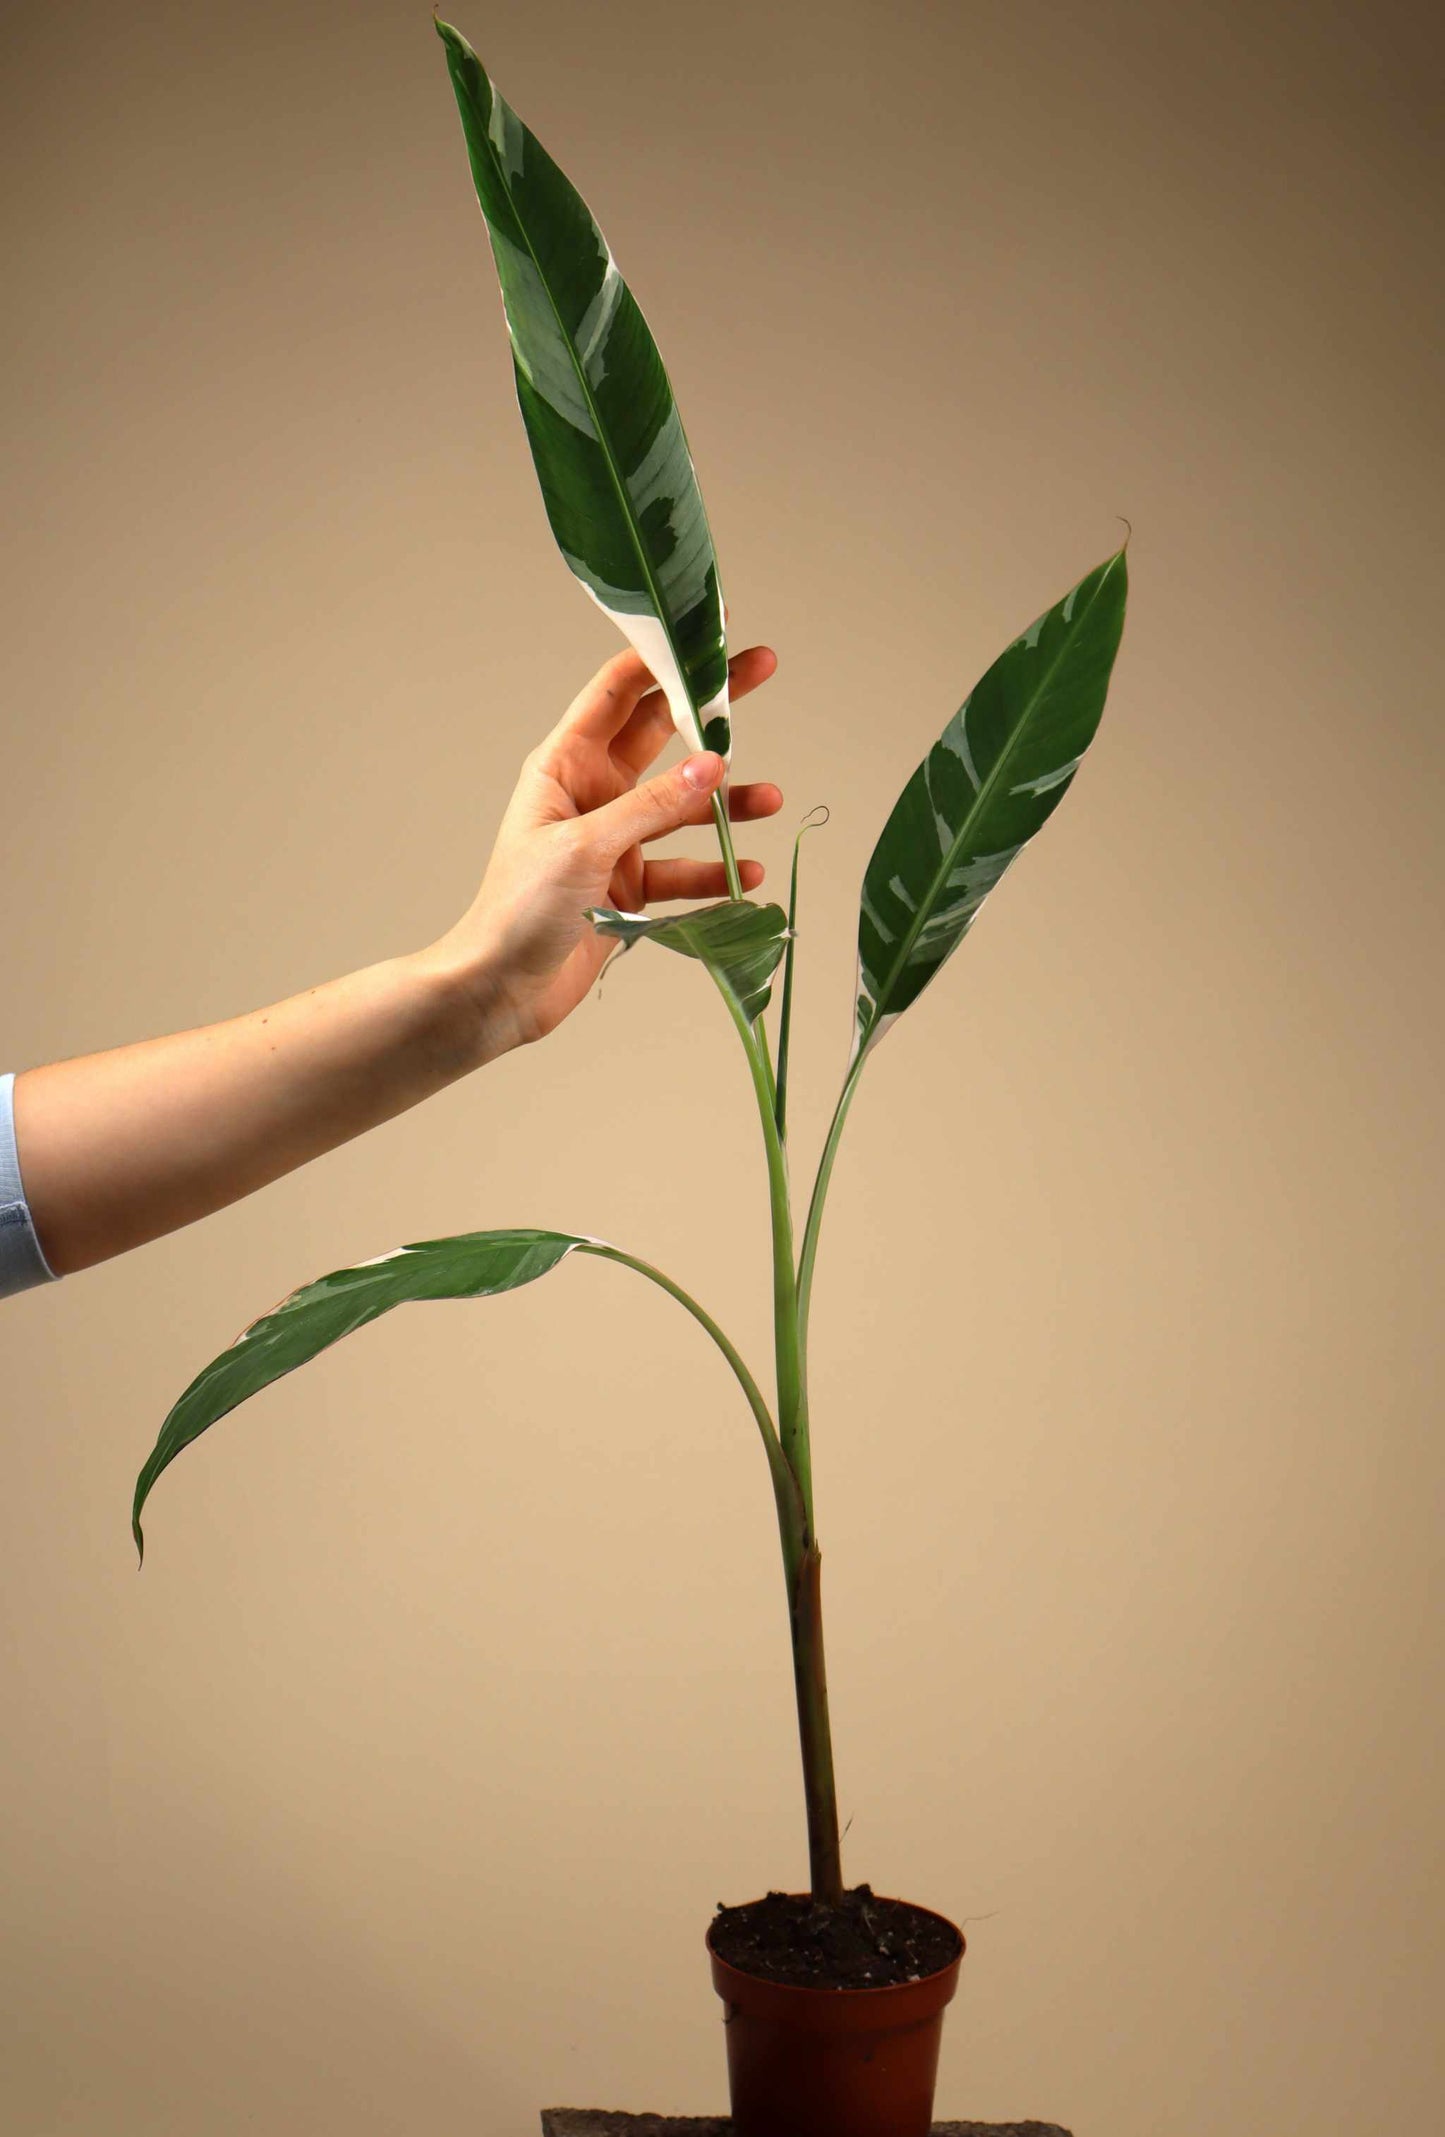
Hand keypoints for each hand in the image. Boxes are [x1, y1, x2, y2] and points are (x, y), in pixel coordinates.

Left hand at [425, 644, 782, 1053]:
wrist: (499, 989)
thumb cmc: (518, 910)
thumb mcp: (585, 846)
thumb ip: (651, 806)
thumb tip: (711, 765)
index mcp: (565, 766)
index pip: (617, 693)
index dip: (661, 655)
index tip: (705, 629)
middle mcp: (592, 795)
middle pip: (663, 736)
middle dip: (712, 710)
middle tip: (762, 672)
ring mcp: (613, 841)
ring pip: (682, 809)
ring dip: (725, 805)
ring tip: (771, 802)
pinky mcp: (628, 889)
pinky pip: (683, 870)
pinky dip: (715, 872)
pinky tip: (747, 876)